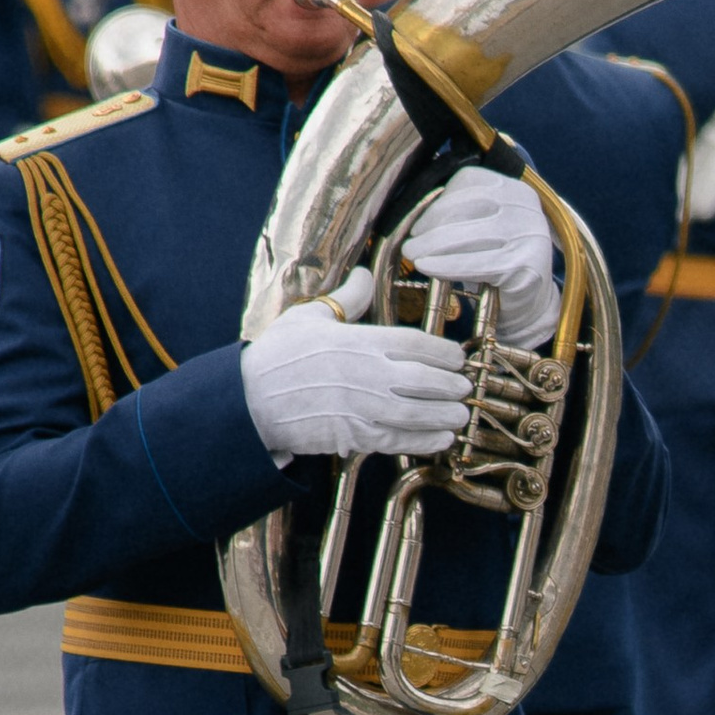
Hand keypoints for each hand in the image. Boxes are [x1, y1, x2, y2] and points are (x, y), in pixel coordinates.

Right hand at [240, 265, 471, 464]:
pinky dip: (425, 440)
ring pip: (418, 412)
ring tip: (459, 414)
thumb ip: (347, 299)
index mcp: (359, 341)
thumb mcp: (310, 317)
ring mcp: (363, 407)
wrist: (250, 400)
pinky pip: (400, 439)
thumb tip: (364, 273)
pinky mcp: (355, 435)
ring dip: (445, 414)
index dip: (443, 352)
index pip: (415, 343)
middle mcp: (367, 374)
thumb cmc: (278, 356)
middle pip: (424, 379)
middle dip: (451, 385)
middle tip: (465, 387)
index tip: (457, 357)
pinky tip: (442, 438)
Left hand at [402, 161, 560, 344]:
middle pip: (469, 206)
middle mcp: (527, 207)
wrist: (529, 304)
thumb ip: (458, 215)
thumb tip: (415, 219)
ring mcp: (530, 235)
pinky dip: (447, 266)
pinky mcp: (526, 266)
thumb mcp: (481, 229)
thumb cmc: (497, 263)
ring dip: (433, 246)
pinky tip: (428, 268)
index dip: (438, 202)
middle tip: (409, 244)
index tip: (418, 224)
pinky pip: (478, 264)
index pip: (470, 181)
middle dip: (432, 226)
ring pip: (471, 236)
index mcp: (514, 188)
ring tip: (413, 256)